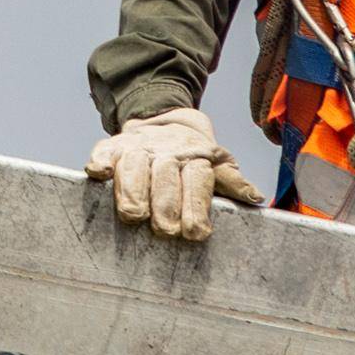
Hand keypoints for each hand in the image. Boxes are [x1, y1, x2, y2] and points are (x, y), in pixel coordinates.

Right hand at [85, 105, 262, 242]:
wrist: (166, 122)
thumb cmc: (196, 157)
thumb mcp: (218, 166)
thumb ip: (232, 182)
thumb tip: (255, 197)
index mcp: (196, 159)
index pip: (197, 181)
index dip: (195, 207)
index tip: (195, 232)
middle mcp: (167, 151)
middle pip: (165, 176)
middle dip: (165, 204)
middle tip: (165, 231)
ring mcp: (138, 147)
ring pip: (133, 165)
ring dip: (133, 189)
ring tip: (132, 214)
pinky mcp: (113, 146)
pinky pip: (103, 151)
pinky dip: (100, 161)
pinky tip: (99, 173)